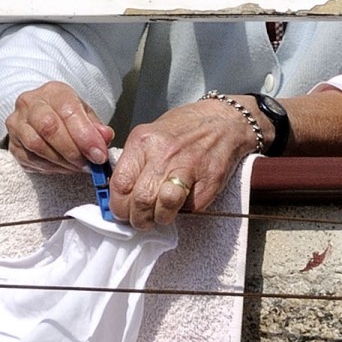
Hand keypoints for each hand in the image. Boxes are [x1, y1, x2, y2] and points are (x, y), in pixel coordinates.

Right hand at [6, 81, 113, 173]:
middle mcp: (29, 103)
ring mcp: (16, 123)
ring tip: (78, 167)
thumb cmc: (66, 115)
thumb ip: (96, 126)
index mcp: (53, 91)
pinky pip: (30, 159)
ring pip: (37, 145)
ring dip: (62, 161)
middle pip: (49, 127)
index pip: (68, 111)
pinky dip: (51, 168)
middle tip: (89, 164)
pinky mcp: (12, 144)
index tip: (99, 155)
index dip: (85, 136)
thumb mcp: (85, 114)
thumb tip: (105, 137)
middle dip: (73, 150)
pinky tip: (64, 168)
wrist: (40, 116)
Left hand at [108, 98, 259, 230]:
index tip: (121, 211)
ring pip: (163, 208)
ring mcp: (188, 168)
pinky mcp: (209, 182)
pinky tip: (183, 201)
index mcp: (144, 141)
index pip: (120, 184)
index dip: (118, 205)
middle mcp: (164, 154)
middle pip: (140, 200)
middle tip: (140, 219)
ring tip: (159, 215)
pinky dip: (183, 211)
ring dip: (159, 219)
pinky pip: (189, 209)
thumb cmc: (184, 128)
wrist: (223, 121)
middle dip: (137, 218)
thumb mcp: (151, 134)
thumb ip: (134, 160)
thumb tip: (119, 193)